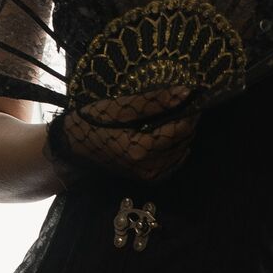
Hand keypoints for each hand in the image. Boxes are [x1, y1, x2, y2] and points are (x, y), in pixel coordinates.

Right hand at [51, 81, 198, 181]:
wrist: (74, 145)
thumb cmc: (94, 122)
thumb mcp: (121, 108)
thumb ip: (155, 102)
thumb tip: (186, 93)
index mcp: (141, 150)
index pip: (179, 130)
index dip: (191, 112)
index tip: (198, 95)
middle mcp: (148, 168)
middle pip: (183, 142)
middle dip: (188, 122)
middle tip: (186, 102)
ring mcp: (149, 177)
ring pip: (181, 153)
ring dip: (183, 134)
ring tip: (177, 114)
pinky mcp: (148, 179)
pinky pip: (173, 163)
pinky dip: (176, 148)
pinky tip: (170, 134)